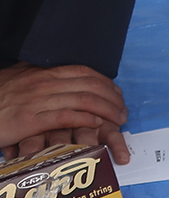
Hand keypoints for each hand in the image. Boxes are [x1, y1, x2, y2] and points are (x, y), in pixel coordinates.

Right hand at [0, 63, 129, 162]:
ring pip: (82, 100)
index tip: (117, 93)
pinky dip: (85, 120)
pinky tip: (97, 125)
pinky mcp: (29, 120)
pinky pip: (65, 116)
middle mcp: (42, 83)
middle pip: (89, 85)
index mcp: (41, 73)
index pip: (83, 72)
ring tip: (118, 120)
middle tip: (123, 111)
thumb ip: (37, 78)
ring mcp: (36, 101)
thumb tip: (58, 78)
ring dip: (106, 110)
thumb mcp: (17, 81)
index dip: (105, 82)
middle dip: (112, 98)